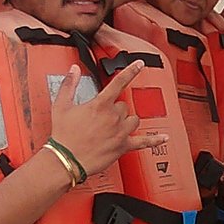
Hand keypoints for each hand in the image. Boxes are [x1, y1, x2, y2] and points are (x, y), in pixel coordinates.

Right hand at [50, 61, 167, 179]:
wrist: (65, 160)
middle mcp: (113, 117)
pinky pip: (144, 142)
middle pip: (124, 105)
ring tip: (113, 127)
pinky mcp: (123, 147)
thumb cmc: (63, 136)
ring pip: (133, 119)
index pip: (119, 82)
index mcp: (100, 105)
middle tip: (100, 118)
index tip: (139, 64)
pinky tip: (163, 138)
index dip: (131, 71)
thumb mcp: (61, 106)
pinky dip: (155, 140)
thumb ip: (69, 85)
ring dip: (126, 121)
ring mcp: (120, 132)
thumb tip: (74, 70)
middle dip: (114, 109)